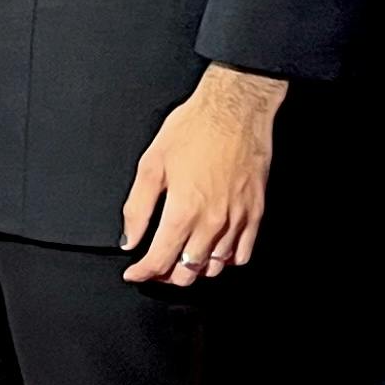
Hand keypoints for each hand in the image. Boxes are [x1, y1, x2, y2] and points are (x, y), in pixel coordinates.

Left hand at [121, 67, 286, 282]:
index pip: (159, 261)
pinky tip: (213, 250)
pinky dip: (226, 260)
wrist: (235, 109)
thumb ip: (137, 207)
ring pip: (214, 267)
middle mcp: (211, 223)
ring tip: (182, 258)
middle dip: (166, 274)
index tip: (134, 273)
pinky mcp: (255, 214)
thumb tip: (129, 238)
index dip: (142, 273)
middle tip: (156, 265)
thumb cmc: (195, 128)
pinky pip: (242, 254)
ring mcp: (237, 221)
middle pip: (186, 272)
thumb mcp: (152, 163)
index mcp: (183, 211)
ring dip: (195, 269)